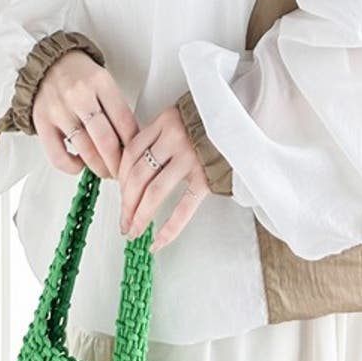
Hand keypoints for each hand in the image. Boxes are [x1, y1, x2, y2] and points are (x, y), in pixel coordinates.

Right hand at [32, 49, 138, 179]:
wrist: (48, 62)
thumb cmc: (80, 74)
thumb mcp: (104, 81)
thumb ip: (116, 107)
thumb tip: (131, 142)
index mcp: (101, 83)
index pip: (124, 121)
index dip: (133, 145)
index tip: (137, 156)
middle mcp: (80, 96)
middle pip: (106, 140)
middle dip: (118, 164)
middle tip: (123, 172)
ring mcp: (60, 110)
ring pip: (85, 150)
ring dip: (100, 167)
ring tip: (107, 172)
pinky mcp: (42, 122)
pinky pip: (57, 155)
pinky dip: (71, 166)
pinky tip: (80, 165)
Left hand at [118, 105, 209, 253]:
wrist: (242, 124)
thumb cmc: (210, 124)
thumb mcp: (180, 119)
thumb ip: (159, 137)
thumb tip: (135, 173)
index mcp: (165, 122)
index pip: (131, 152)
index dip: (120, 177)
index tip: (119, 194)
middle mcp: (174, 139)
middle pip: (138, 175)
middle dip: (126, 203)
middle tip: (123, 221)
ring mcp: (191, 158)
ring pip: (154, 191)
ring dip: (140, 216)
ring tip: (134, 231)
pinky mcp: (206, 175)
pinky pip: (184, 206)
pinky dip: (169, 228)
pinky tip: (159, 241)